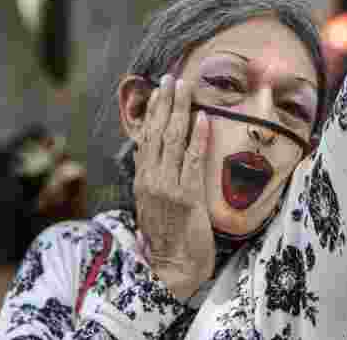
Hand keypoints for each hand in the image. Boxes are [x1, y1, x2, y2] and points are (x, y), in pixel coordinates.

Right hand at [130, 75, 212, 299]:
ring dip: (180, 110)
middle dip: (165, 102)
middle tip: (172, 78)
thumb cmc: (167, 236)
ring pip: (174, 140)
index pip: (145, 137)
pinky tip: (204, 118)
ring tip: (186, 87)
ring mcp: (168, 187)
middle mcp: (151, 179)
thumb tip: (146, 154)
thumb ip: (151, 178)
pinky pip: (194, 160)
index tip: (157, 90)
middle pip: (157, 132)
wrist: (173, 267)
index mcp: (142, 180)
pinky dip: (198, 137)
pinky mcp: (188, 196)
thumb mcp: (151, 204)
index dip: (152, 112)